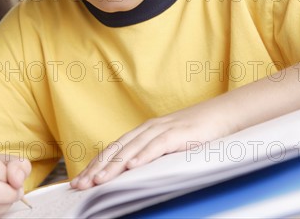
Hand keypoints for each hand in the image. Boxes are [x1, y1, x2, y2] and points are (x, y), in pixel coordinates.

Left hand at [70, 101, 232, 189]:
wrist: (221, 115)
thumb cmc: (194, 133)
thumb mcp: (167, 145)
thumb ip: (149, 155)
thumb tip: (131, 175)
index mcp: (142, 133)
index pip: (112, 150)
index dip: (94, 166)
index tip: (79, 181)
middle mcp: (147, 129)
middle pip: (116, 150)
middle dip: (96, 169)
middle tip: (80, 185)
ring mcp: (161, 130)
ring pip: (131, 149)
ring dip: (113, 166)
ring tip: (99, 180)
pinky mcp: (177, 134)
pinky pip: (157, 146)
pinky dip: (143, 156)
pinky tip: (132, 166)